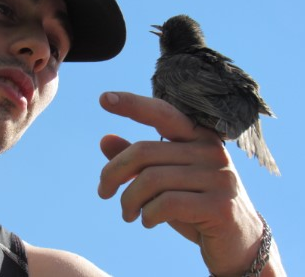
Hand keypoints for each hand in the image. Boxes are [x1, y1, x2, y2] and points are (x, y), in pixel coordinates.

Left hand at [98, 92, 267, 275]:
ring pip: (150, 179)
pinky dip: (147, 215)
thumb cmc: (194, 206)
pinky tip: (147, 222)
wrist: (238, 242)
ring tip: (127, 213)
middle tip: (103, 193)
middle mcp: (211, 150)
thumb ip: (138, 161)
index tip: (103, 98)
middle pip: (143, 152)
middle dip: (113, 174)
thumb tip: (105, 139)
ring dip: (128, 200)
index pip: (162, 113)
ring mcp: (218, 177)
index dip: (132, 104)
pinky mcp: (219, 206)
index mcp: (198, 137)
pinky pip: (166, 204)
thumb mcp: (163, 181)